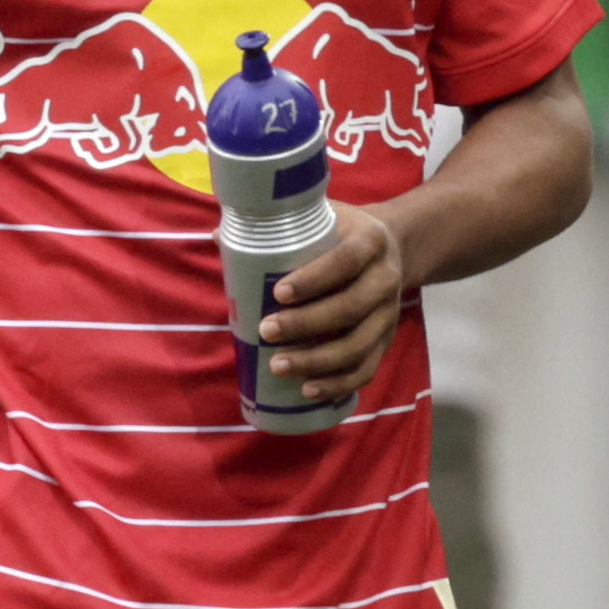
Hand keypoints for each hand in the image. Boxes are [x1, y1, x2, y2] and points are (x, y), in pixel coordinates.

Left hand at [261, 203, 405, 403]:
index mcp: (371, 240)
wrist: (390, 246)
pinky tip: (308, 389)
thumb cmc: (340, 233)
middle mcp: (386, 277)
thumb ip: (277, 227)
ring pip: (358, 344)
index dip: (314, 279)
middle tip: (267, 331)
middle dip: (306, 324)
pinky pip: (366, 368)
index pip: (346, 261)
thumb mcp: (320, 219)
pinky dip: (338, 384)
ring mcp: (389, 313)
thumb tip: (217, 237)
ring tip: (278, 366)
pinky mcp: (387, 340)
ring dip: (317, 361)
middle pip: (351, 308)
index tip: (278, 293)